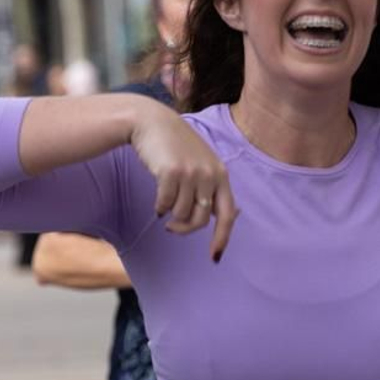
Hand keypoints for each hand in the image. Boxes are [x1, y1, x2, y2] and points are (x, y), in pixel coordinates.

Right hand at [128, 107, 237, 259]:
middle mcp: (210, 174)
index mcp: (221, 174)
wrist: (152, 122)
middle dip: (185, 230)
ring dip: (170, 216)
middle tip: (172, 229)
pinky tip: (157, 200)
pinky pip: (164, 204)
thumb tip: (225, 218)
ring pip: (181, 214)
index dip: (222, 238)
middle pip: (200, 220)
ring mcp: (191, 173)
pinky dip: (159, 207)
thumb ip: (212, 187)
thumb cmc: (176, 146)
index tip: (214, 257)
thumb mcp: (201, 163)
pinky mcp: (171, 172)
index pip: (227, 215)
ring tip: (164, 205)